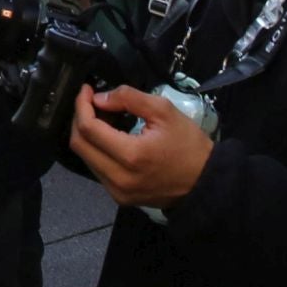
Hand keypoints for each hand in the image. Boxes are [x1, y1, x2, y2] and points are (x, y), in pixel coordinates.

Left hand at [69, 84, 212, 209]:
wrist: (206, 183)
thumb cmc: (189, 145)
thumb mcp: (165, 111)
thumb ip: (129, 98)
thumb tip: (99, 98)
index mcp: (131, 156)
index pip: (89, 128)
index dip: (82, 105)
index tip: (87, 89)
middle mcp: (118, 178)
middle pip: (79, 144)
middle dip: (80, 118)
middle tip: (91, 102)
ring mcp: (117, 191)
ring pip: (86, 158)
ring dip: (87, 135)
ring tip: (102, 118)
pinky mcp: (120, 197)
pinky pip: (97, 170)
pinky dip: (97, 150)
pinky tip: (109, 138)